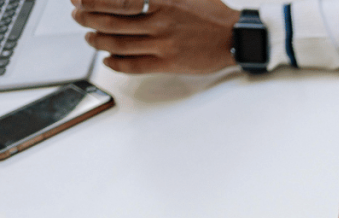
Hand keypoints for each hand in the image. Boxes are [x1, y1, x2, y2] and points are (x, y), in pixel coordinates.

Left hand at [72, 0, 239, 73]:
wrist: (235, 37)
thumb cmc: (211, 13)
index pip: (115, 0)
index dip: (92, 1)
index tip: (80, 1)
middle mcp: (159, 20)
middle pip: (111, 21)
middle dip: (88, 19)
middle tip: (79, 18)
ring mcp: (163, 43)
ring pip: (118, 43)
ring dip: (98, 41)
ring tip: (90, 38)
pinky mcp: (169, 62)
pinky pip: (134, 65)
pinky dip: (116, 63)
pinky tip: (109, 60)